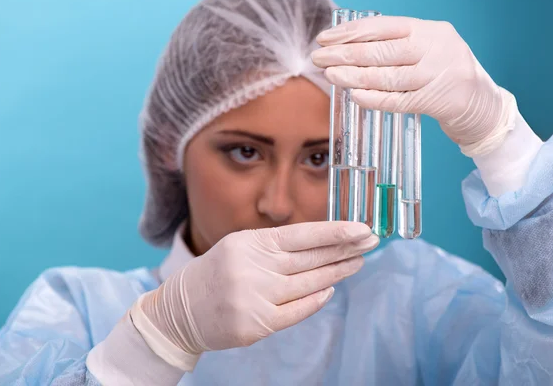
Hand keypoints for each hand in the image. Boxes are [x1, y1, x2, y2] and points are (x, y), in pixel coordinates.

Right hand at [134, 221, 377, 366]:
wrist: (181, 310)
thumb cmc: (216, 273)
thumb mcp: (240, 246)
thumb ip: (276, 246)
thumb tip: (319, 245)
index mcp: (251, 243)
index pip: (302, 235)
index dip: (335, 231)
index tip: (361, 228)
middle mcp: (255, 268)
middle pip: (311, 258)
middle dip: (345, 249)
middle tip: (371, 242)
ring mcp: (257, 297)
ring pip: (309, 283)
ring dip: (337, 272)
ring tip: (358, 262)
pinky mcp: (258, 324)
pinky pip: (297, 311)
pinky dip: (316, 300)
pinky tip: (332, 290)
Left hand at [311, 16, 515, 155]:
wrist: (481, 102)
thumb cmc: (445, 71)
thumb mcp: (428, 47)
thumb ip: (396, 44)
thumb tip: (349, 47)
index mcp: (429, 29)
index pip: (382, 27)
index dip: (350, 33)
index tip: (325, 39)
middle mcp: (434, 49)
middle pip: (381, 51)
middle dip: (344, 55)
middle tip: (319, 59)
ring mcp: (436, 75)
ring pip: (386, 76)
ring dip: (353, 77)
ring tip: (331, 76)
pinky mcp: (435, 101)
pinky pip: (397, 100)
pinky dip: (373, 98)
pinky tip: (354, 95)